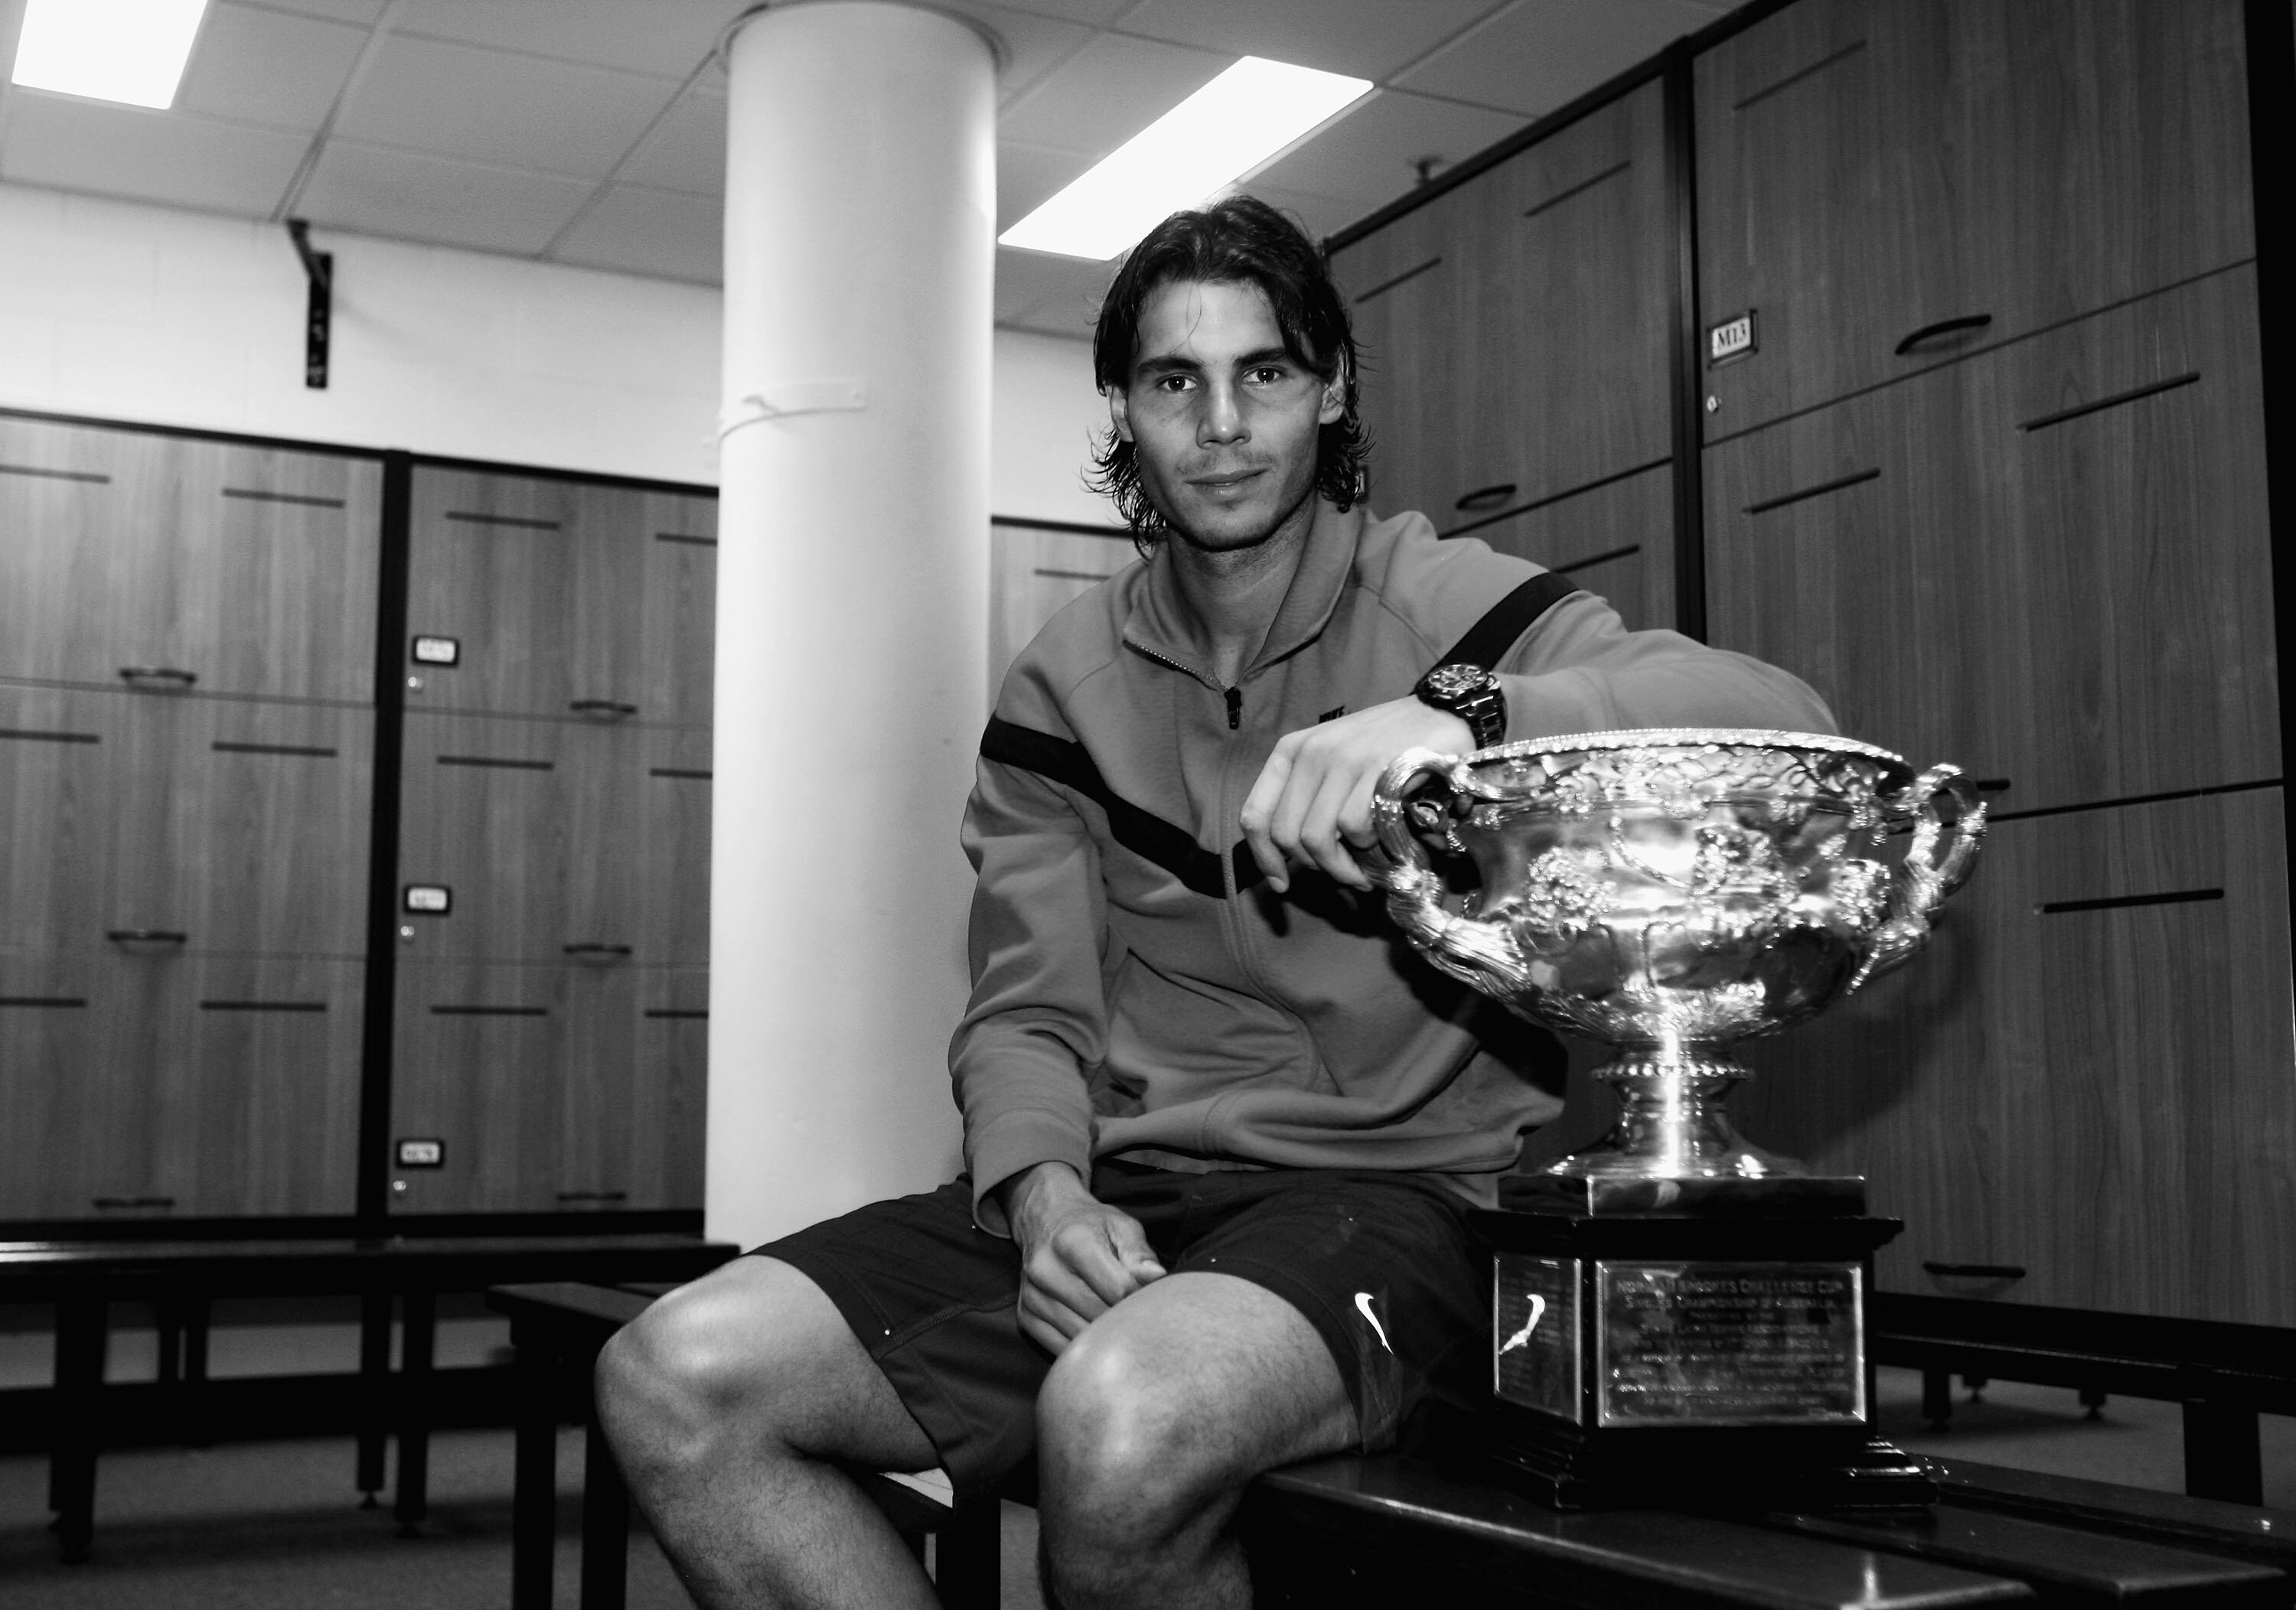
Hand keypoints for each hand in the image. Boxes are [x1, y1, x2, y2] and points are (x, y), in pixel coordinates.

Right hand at [998, 1162, 1165, 1353]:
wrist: (1045, 1220)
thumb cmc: (1090, 1225)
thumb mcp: (1121, 1226)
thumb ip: (1140, 1254)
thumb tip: (1158, 1278)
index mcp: (1073, 1241)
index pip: (1119, 1289)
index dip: (1141, 1298)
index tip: (1149, 1298)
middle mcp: (1046, 1269)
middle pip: (1099, 1315)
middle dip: (1124, 1319)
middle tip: (1136, 1313)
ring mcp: (1032, 1296)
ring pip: (1080, 1336)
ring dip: (1104, 1336)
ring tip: (1116, 1321)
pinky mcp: (1026, 1316)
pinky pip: (1060, 1347)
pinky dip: (1082, 1346)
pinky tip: (1094, 1331)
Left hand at [1240, 696, 1473, 891]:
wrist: (1438, 713)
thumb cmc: (1384, 746)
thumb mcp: (1333, 761)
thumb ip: (1308, 797)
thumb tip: (1293, 855)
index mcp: (1291, 751)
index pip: (1255, 814)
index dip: (1263, 857)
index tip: (1281, 883)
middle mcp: (1310, 753)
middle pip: (1285, 834)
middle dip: (1314, 866)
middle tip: (1343, 875)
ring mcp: (1341, 760)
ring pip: (1316, 837)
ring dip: (1341, 866)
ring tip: (1363, 872)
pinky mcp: (1373, 770)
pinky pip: (1353, 827)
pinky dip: (1367, 844)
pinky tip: (1382, 840)